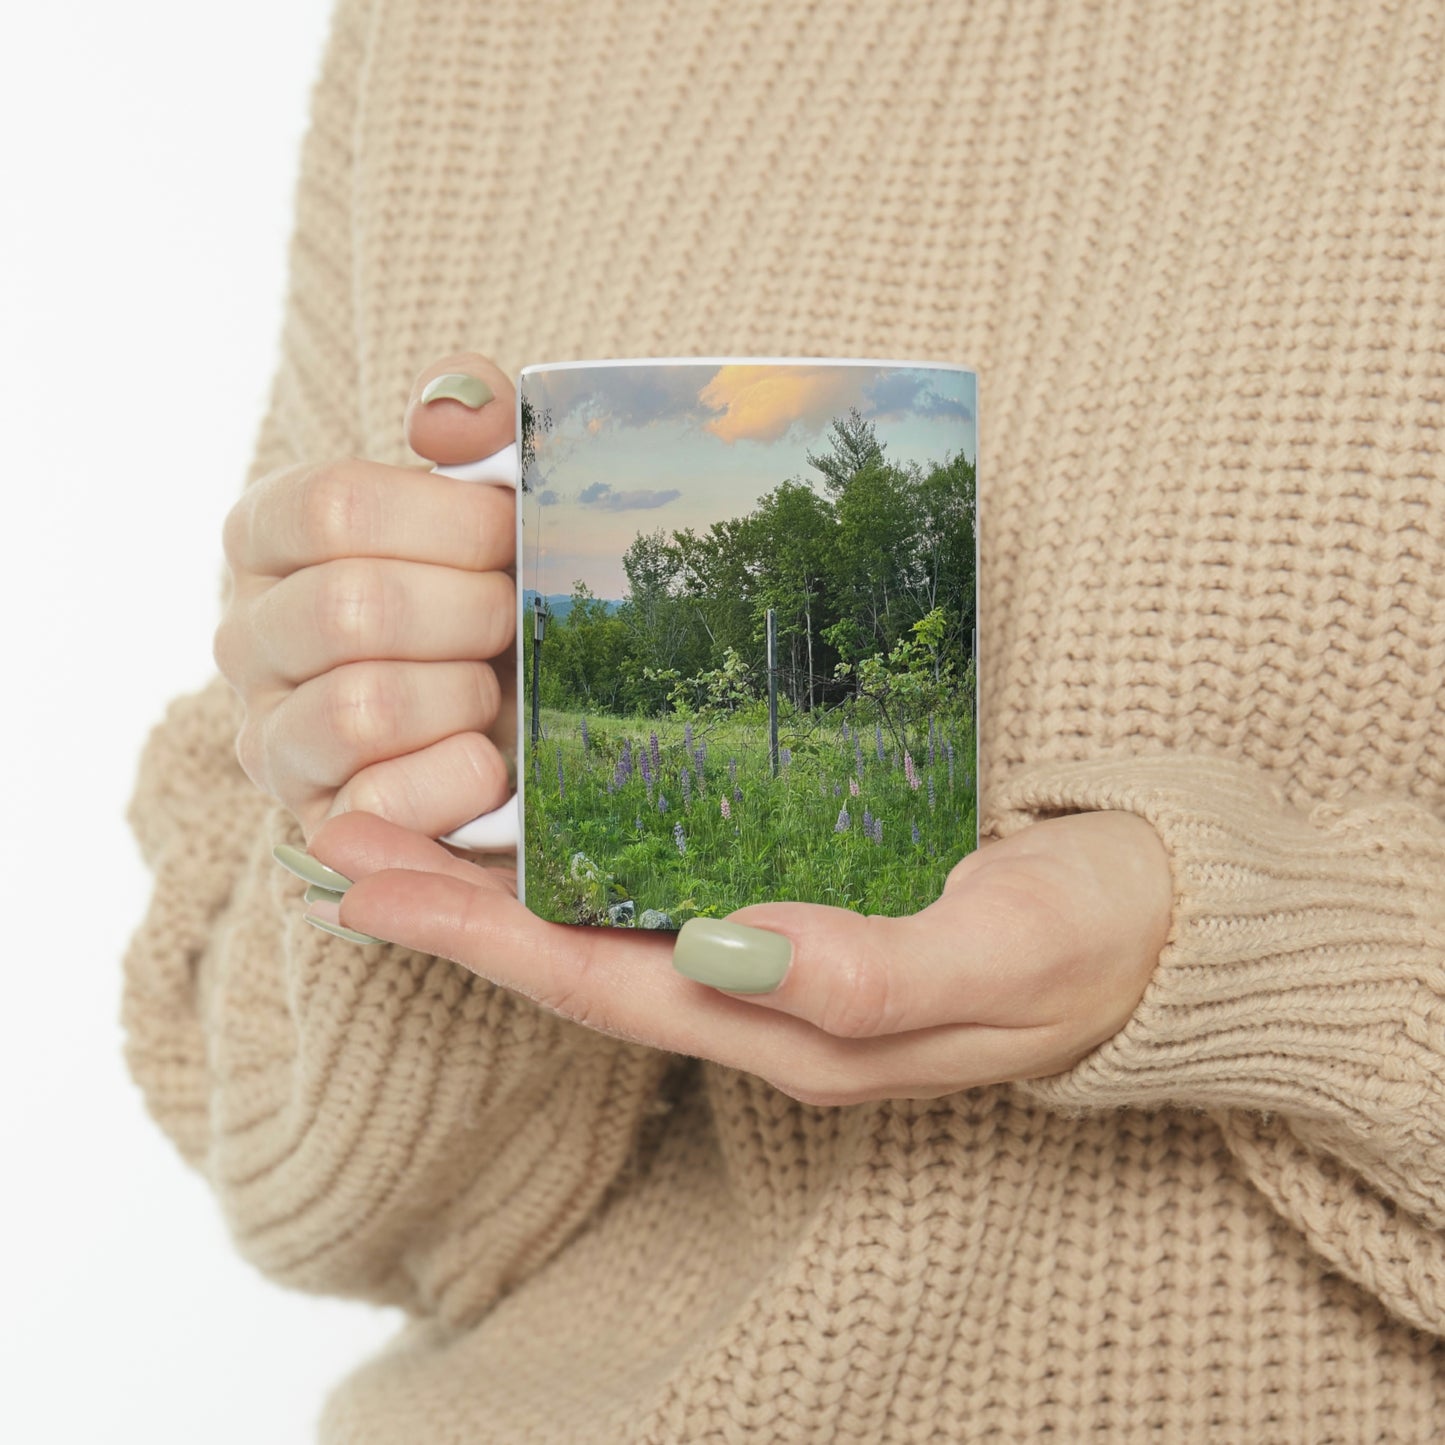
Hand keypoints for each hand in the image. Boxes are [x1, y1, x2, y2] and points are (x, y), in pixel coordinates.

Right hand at [215, 353, 519, 843]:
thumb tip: (447, 416)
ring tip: (489, 689)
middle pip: (353, 608)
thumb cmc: (493, 588)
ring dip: (464, 696)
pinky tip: (489, 761)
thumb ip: (476, 421)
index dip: (451, 522)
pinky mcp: (317, 823)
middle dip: (471, 613)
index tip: (508, 534)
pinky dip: (461, 778)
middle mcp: (246, 636)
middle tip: (511, 619)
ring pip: (362, 708)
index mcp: (269, 536)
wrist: (516, 716)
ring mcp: (271, 738)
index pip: (334, 507)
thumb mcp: (493, 491)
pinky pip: (382, 804)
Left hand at [297, 808, 1172, 1103]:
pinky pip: (666, 888)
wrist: (1157, 925)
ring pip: (609, 925)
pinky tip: (547, 811)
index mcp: (794, 1023)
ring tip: (404, 820)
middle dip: (453, 907)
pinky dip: (586, 853)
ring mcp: (777, 955)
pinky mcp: (802, 903)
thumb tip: (735, 950)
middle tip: (338, 837)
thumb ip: (874, 969)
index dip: (480, 939)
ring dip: (502, 881)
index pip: (603, 985)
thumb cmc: (1087, 937)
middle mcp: (763, 998)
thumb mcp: (1002, 952)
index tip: (368, 884)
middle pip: (577, 959)